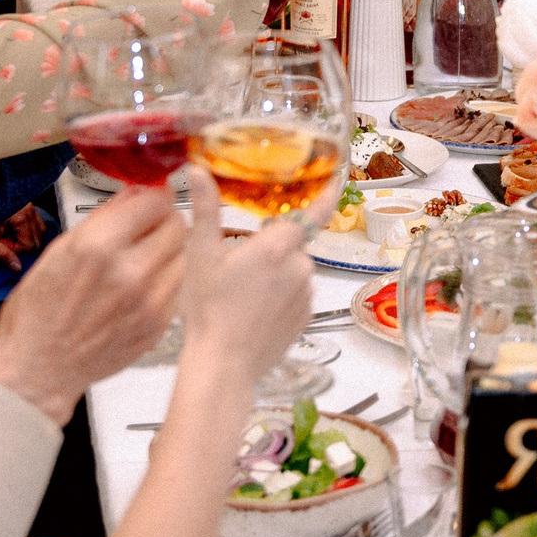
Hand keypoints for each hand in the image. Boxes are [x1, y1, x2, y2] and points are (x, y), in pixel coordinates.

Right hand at [0, 182, 185, 422]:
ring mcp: (148, 302)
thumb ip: (102, 219)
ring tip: (139, 258)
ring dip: (166, 249)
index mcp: (99, 247)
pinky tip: (140, 285)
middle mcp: (129, 273)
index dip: (153, 193)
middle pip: (177, 224)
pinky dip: (164, 278)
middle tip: (146, 225)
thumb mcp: (58, 251)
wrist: (38, 370)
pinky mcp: (157, 324)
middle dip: (162, 219)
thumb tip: (132, 193)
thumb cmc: (37, 314)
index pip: (155, 200)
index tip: (150, 195)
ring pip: (182, 254)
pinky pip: (177, 285)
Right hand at [175, 167, 311, 389]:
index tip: (337, 178)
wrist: (223, 365)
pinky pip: (296, 294)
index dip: (328, 192)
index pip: (314, 210)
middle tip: (237, 268)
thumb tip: (199, 171)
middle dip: (270, 249)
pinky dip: (281, 296)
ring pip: (293, 270)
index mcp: (277, 246)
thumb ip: (205, 208)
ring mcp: (306, 293)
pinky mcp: (306, 316)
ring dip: (275, 274)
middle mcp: (300, 266)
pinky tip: (256, 310)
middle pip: (290, 243)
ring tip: (242, 294)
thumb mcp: (200, 254)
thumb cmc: (209, 310)